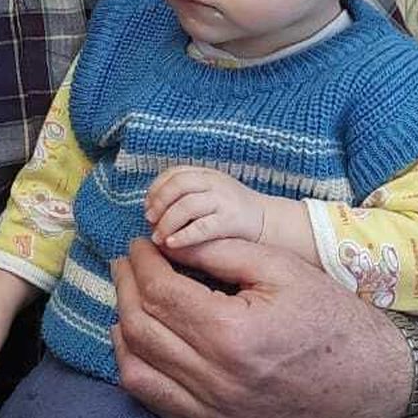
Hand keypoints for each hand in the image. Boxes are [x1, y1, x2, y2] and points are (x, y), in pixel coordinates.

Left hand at [110, 235, 414, 417]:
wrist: (371, 385)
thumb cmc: (332, 319)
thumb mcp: (282, 268)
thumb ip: (220, 250)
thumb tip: (169, 241)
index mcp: (232, 334)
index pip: (160, 293)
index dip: (143, 263)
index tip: (140, 244)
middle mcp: (216, 381)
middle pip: (141, 327)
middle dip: (126, 287)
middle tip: (129, 263)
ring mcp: (213, 415)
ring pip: (137, 367)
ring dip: (123, 325)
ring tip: (128, 295)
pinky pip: (154, 401)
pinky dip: (136, 367)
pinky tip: (138, 340)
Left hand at [144, 165, 266, 249]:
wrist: (269, 223)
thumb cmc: (232, 213)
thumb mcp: (210, 195)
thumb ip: (186, 197)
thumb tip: (152, 212)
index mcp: (207, 174)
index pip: (174, 173)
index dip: (157, 189)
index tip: (148, 206)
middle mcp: (215, 183)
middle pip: (178, 184)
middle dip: (159, 203)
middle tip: (150, 220)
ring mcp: (224, 200)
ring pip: (187, 205)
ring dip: (167, 222)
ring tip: (158, 237)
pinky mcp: (231, 220)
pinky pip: (202, 227)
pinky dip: (183, 235)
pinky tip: (172, 244)